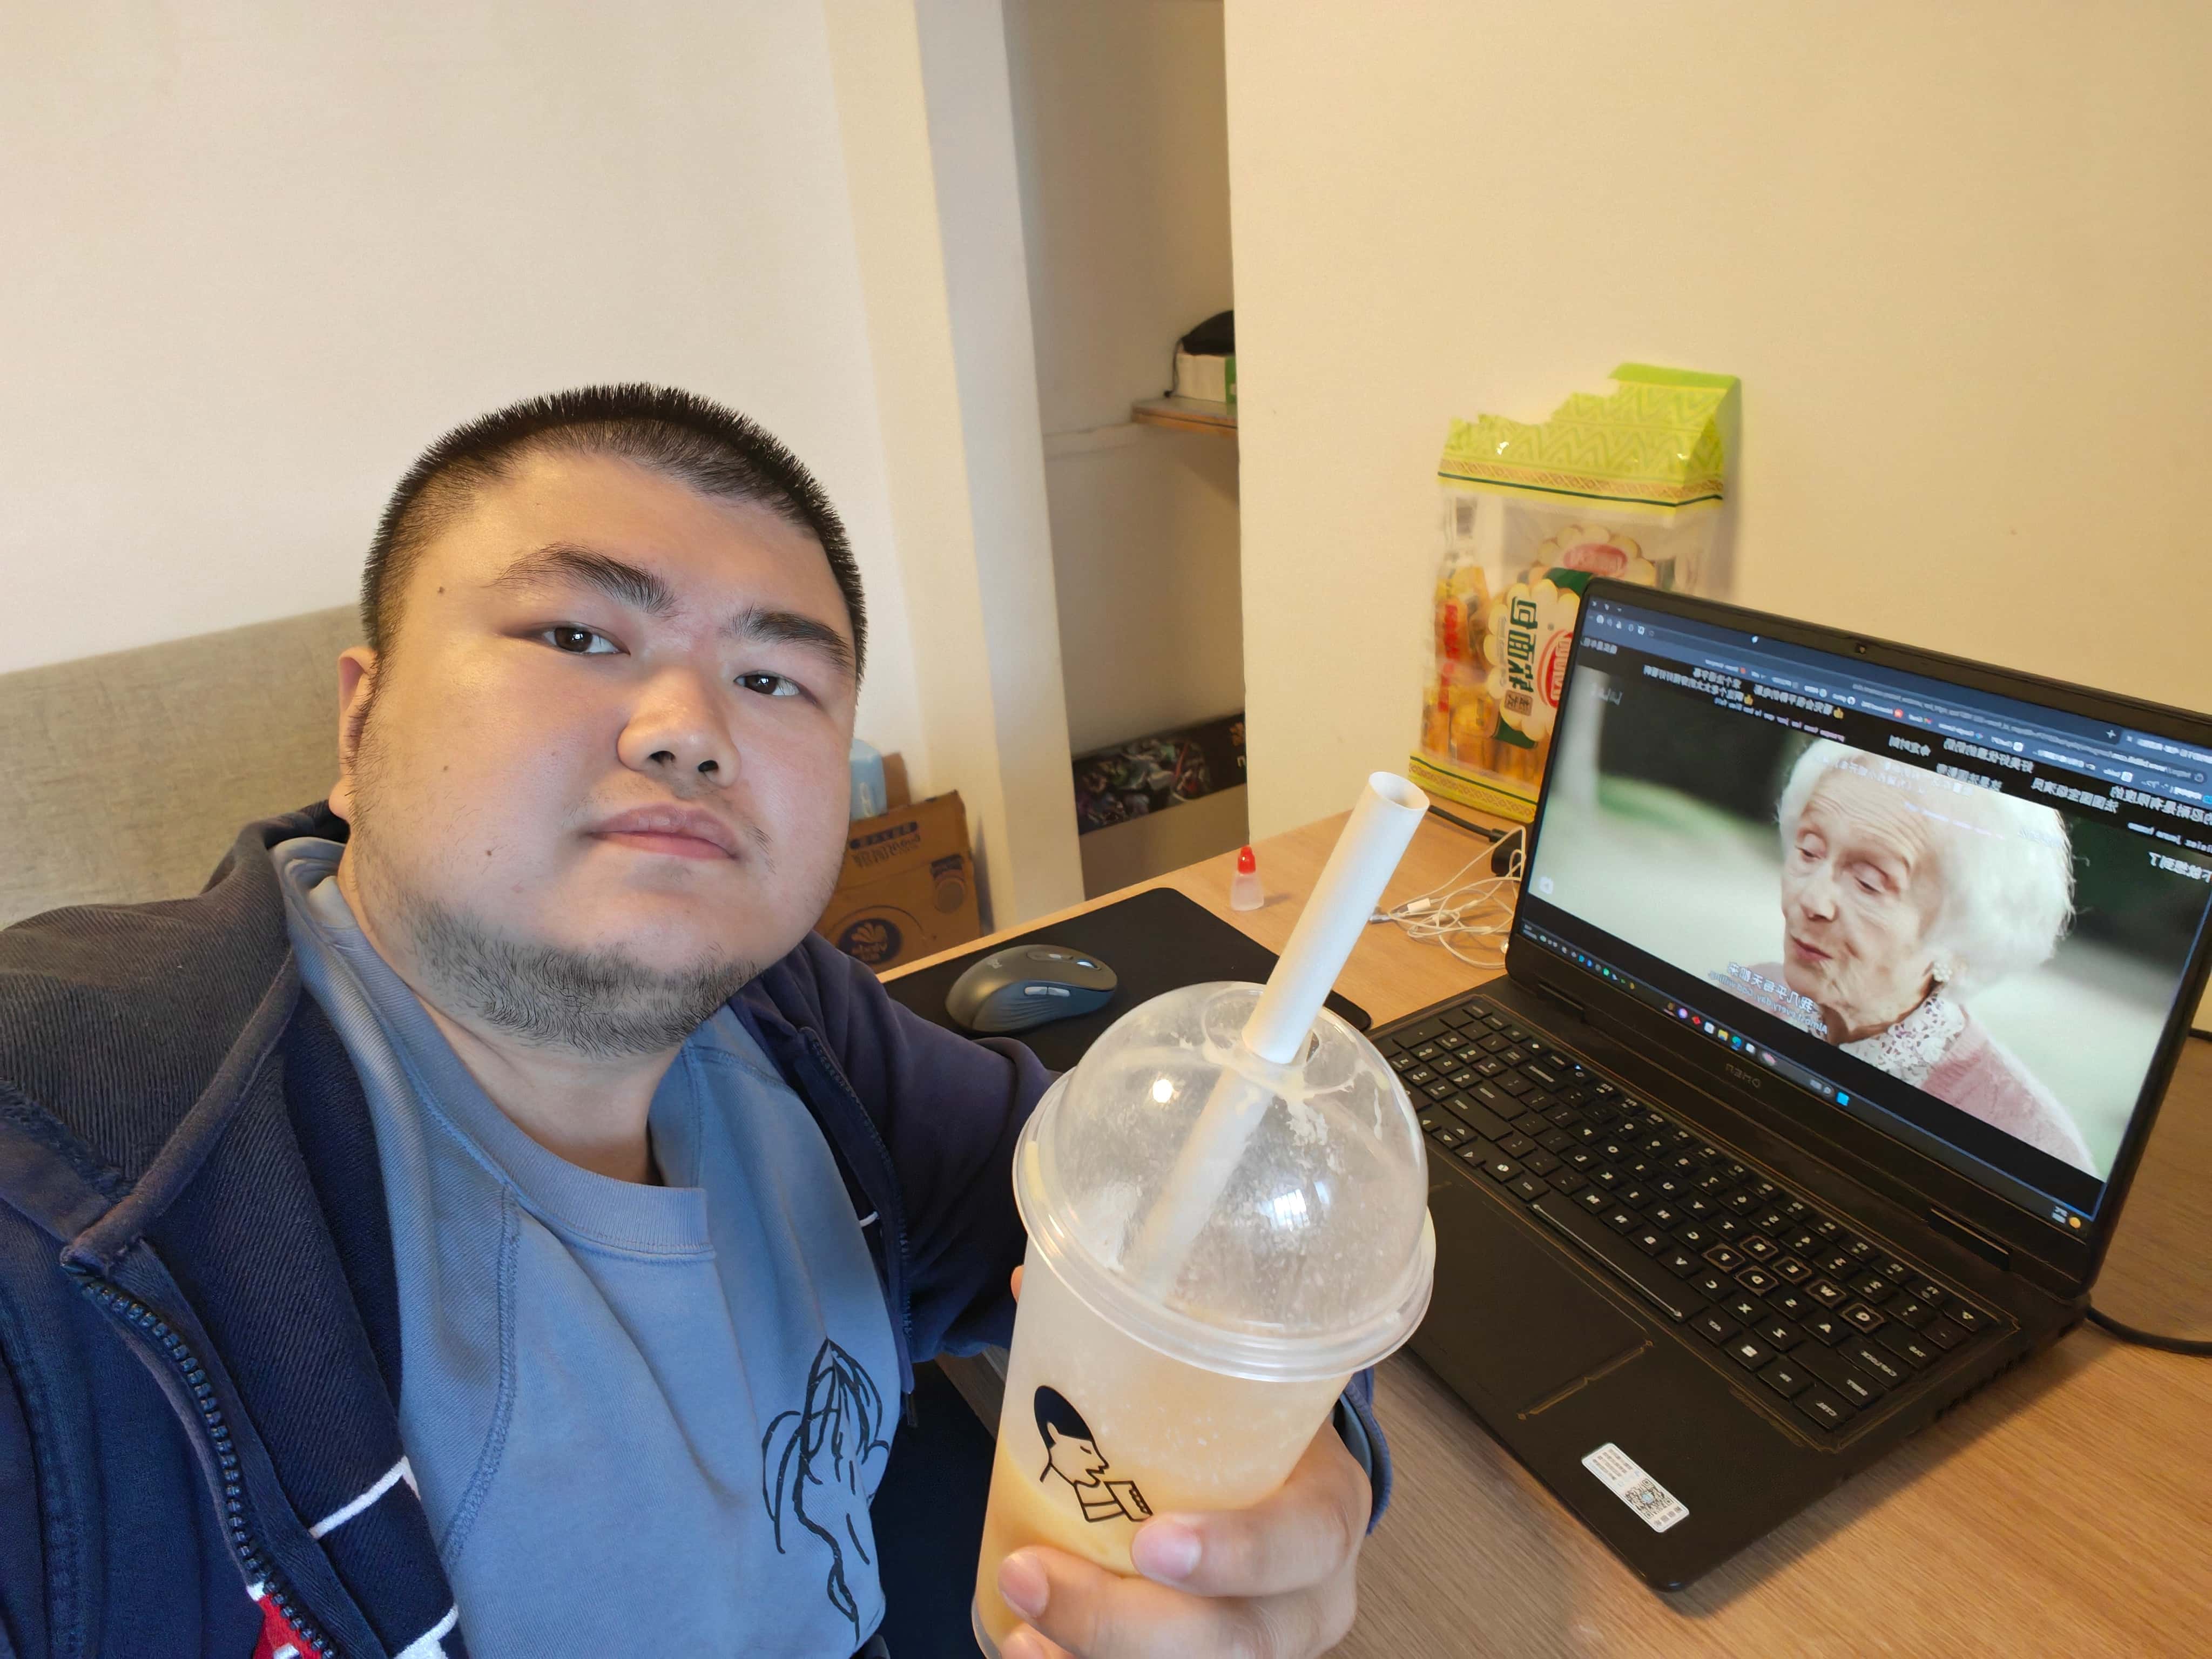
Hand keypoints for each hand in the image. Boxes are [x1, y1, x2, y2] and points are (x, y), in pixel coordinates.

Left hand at [995, 1268, 1368, 1658]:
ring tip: (1015, 1637)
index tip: (1152, 1541)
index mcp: (1328, 1505)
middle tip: (1032, 1578)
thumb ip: (1145, 1337)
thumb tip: (1028, 1274)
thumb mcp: (1227, 1383)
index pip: (1310, 1538)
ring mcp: (1268, 1647)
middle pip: (1239, 1639)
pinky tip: (1028, 1656)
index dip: (1240, 1551)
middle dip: (1126, 1622)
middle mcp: (1309, 1597)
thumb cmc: (1248, 1433)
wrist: (1286, 1497)